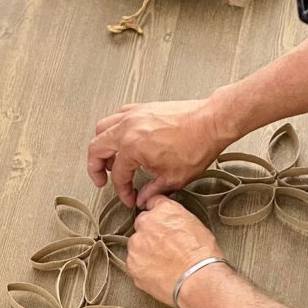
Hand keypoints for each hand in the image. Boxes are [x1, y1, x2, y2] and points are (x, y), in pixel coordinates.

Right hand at [87, 97, 234, 207]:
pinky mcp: (143, 108)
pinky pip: (118, 116)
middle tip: (101, 180)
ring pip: (103, 128)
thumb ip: (153, 191)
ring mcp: (134, 115)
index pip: (118, 175)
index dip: (122, 191)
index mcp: (132, 147)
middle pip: (97, 148)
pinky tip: (124, 138)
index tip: (130, 197)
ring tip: (110, 159)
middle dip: (96, 168)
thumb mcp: (174, 178)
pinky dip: (116, 129)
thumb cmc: (197, 145)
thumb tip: (143, 198)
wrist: (212, 121)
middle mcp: (128, 128)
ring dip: (102, 146)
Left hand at [126, 196, 224, 307]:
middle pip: (142, 225)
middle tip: (165, 248)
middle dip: (150, 234)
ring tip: (164, 264)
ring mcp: (136, 244)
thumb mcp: (195, 225)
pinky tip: (159, 273)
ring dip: (145, 252)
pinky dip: (143, 268)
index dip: (158, 215)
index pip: (153, 203)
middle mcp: (145, 223)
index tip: (161, 223)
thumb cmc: (203, 255)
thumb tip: (171, 224)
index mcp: (163, 209)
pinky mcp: (132, 264)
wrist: (198, 280)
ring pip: (136, 245)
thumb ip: (176, 219)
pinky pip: (134, 264)